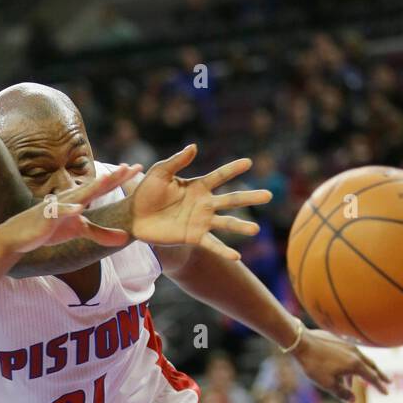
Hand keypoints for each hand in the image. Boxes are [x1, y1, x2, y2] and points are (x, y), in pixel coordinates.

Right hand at [0, 164, 141, 254]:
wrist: (21, 236)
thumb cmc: (51, 229)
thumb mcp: (78, 231)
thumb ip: (102, 234)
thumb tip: (125, 239)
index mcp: (80, 200)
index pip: (103, 186)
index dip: (120, 177)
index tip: (138, 167)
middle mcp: (71, 198)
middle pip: (95, 185)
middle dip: (112, 176)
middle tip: (129, 166)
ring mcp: (59, 206)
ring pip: (78, 195)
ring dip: (92, 187)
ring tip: (107, 178)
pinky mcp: (47, 217)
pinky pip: (59, 212)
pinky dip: (68, 210)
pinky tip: (78, 209)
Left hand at [126, 144, 271, 257]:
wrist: (133, 216)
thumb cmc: (146, 192)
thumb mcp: (160, 172)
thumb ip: (177, 161)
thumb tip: (195, 146)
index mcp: (197, 186)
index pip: (220, 176)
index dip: (233, 169)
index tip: (249, 162)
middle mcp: (204, 204)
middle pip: (231, 200)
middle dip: (250, 197)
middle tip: (269, 196)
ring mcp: (201, 221)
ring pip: (226, 223)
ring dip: (241, 226)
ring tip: (256, 229)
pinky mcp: (193, 237)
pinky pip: (212, 244)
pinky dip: (224, 251)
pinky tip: (236, 256)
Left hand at [294, 329, 388, 402]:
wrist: (302, 342)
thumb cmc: (314, 365)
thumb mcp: (327, 384)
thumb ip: (342, 393)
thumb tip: (353, 400)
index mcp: (355, 365)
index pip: (372, 377)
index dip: (379, 387)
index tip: (387, 393)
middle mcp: (355, 353)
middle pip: (372, 366)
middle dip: (379, 375)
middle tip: (388, 382)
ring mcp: (348, 345)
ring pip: (360, 360)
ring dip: (362, 371)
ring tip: (355, 383)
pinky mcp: (340, 341)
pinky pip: (351, 355)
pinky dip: (352, 364)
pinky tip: (342, 369)